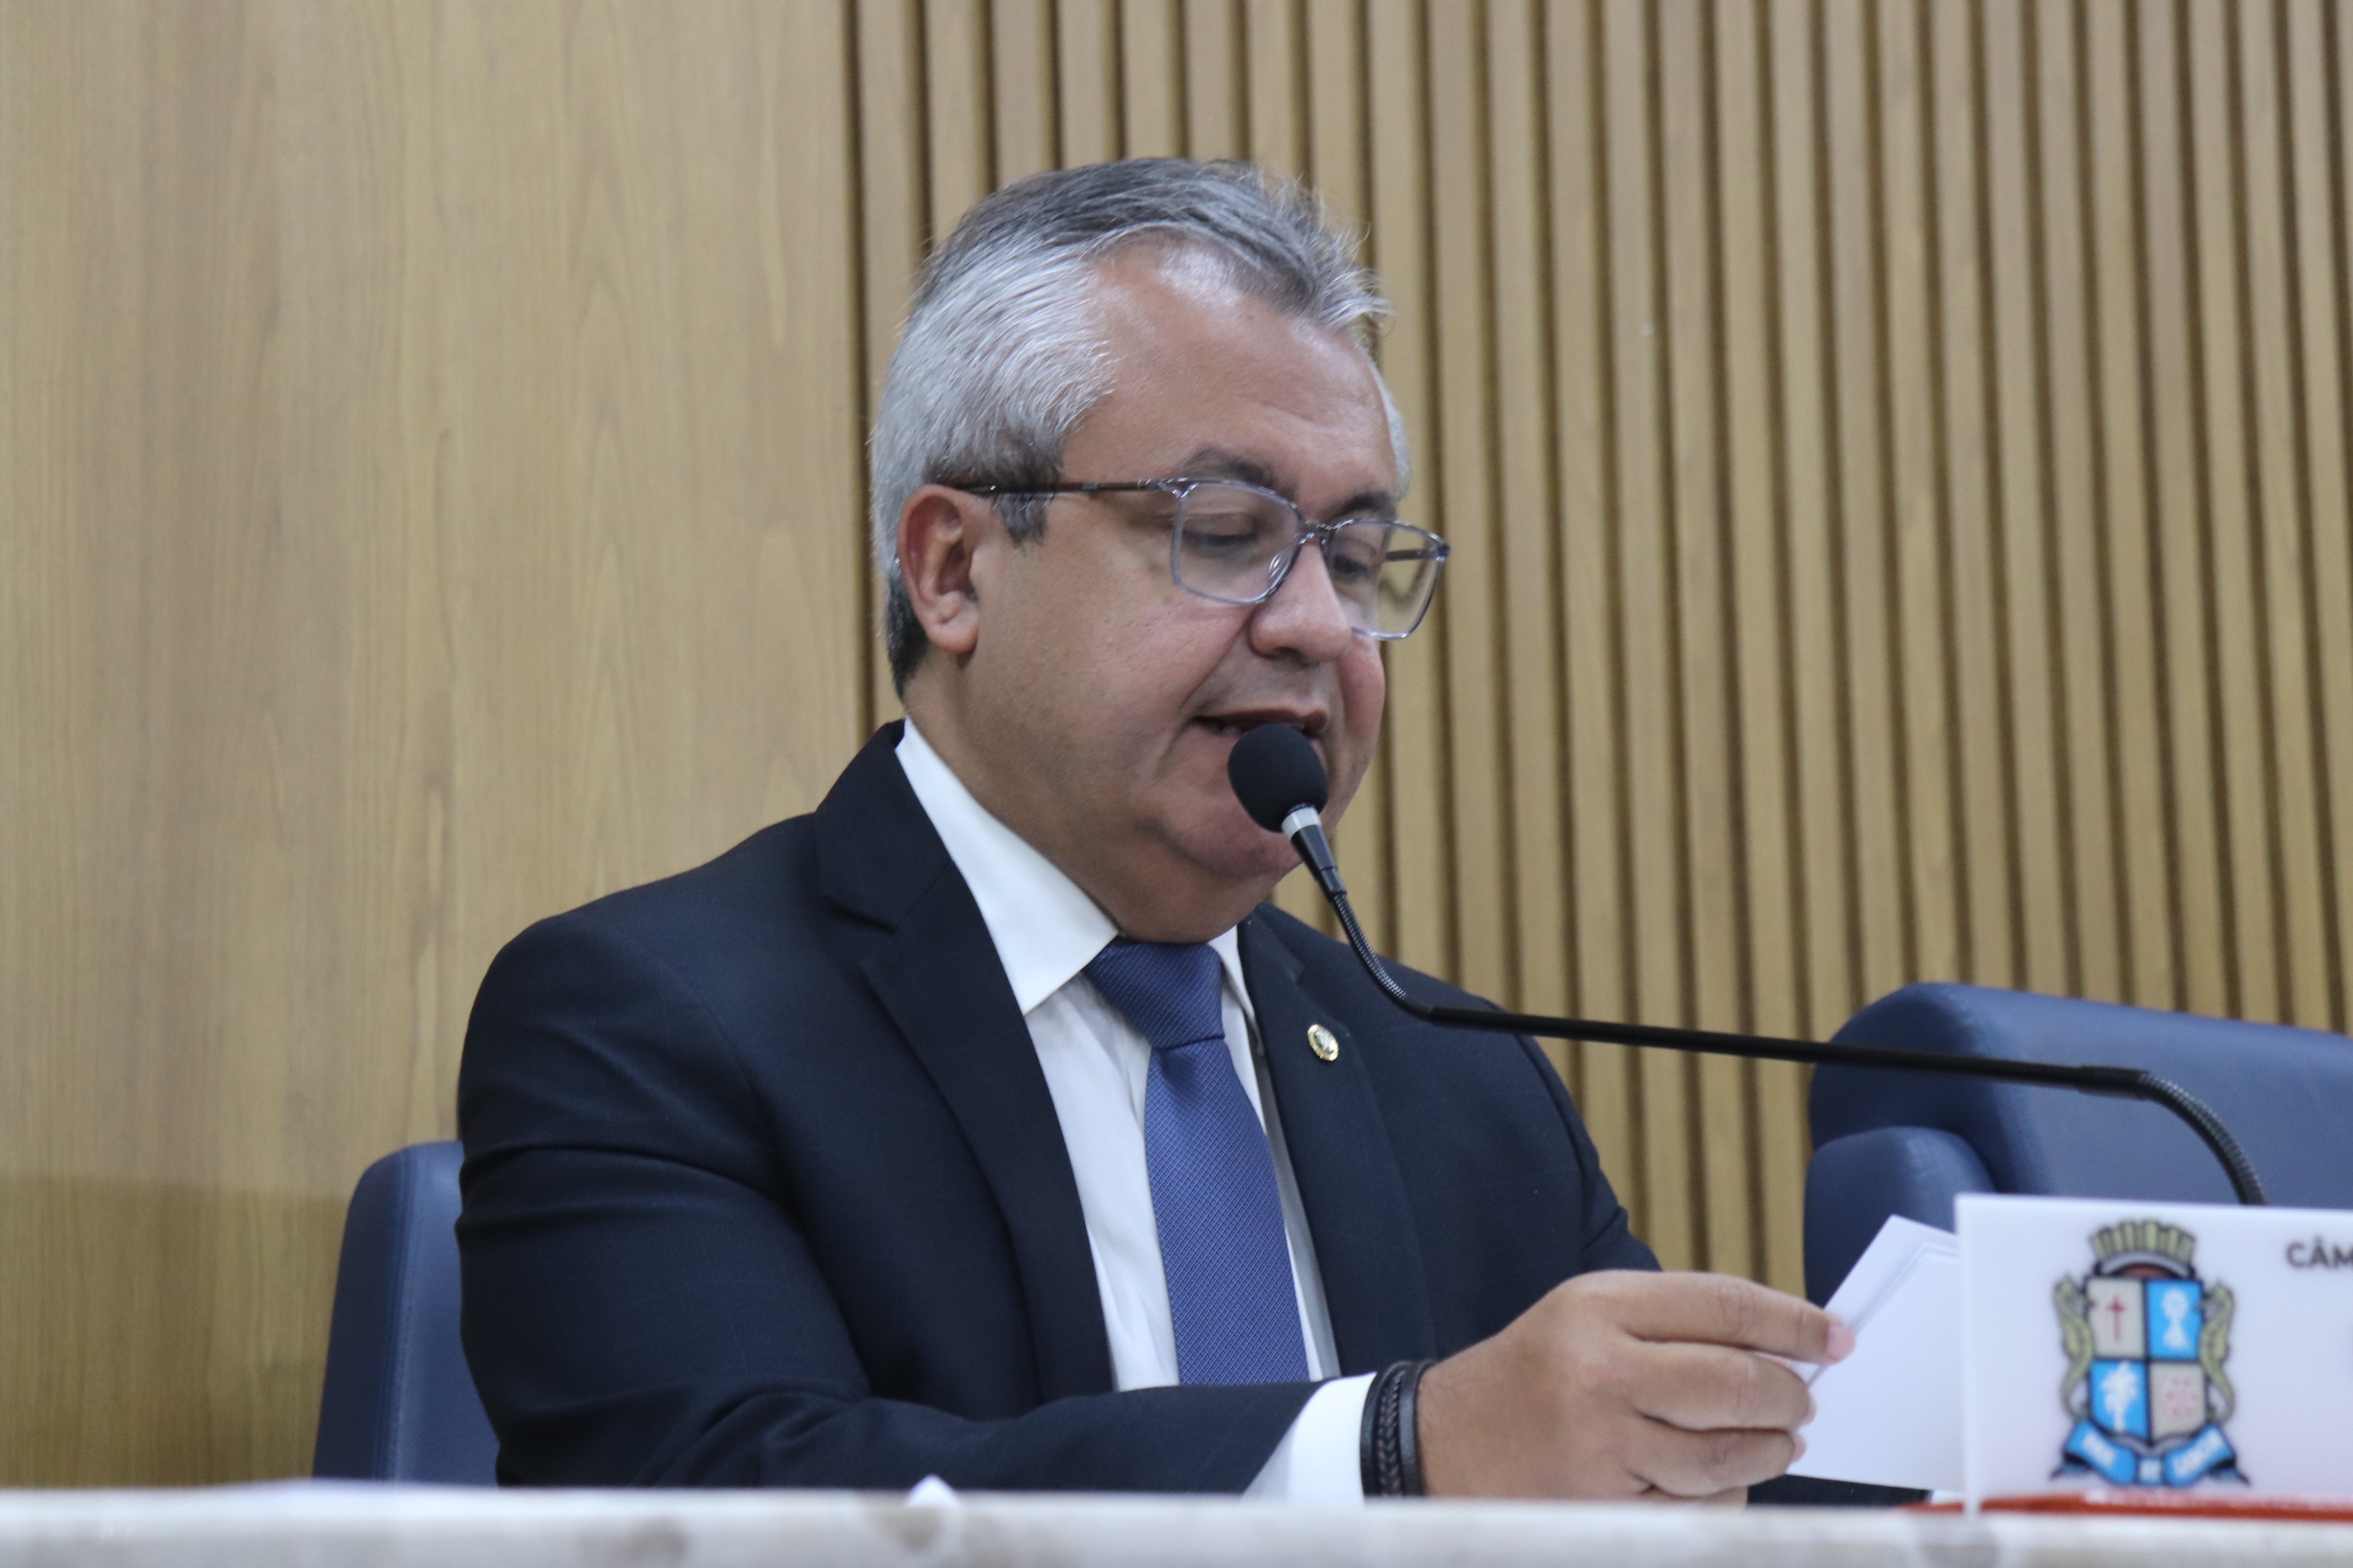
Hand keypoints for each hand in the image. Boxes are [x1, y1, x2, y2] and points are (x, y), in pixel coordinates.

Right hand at [1414, 1270, 1853, 1501]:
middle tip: (1800, 1401)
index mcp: (1599, 1307)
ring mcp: (1602, 1442)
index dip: (1793, 1321)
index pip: (1724, 1305)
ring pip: (1728, 1454)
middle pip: (1737, 1382)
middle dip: (1789, 1396)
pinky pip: (1699, 1505)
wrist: (1443, 1444)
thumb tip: (1784, 1347)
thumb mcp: (1589, 1317)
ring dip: (1769, 1451)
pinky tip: (1711, 1478)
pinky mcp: (1605, 1504)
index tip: (1835, 1337)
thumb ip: (1677, 1323)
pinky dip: (1724, 1494)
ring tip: (1772, 1441)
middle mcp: (1600, 1370)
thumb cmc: (1535, 1375)